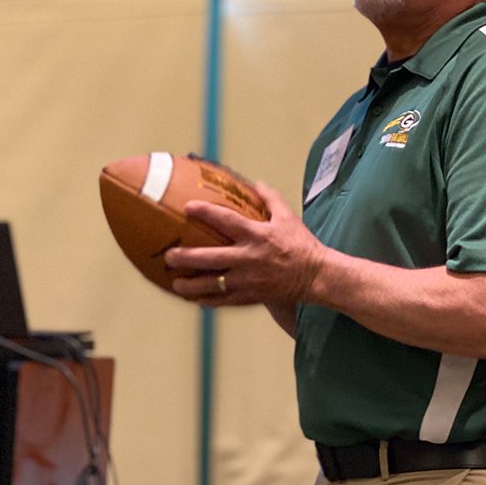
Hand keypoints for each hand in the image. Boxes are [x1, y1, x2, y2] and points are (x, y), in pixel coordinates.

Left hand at [165, 181, 327, 306]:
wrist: (316, 276)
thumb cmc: (302, 245)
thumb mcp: (288, 217)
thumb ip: (270, 199)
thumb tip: (256, 183)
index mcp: (256, 235)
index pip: (226, 220)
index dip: (205, 212)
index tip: (187, 207)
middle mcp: (248, 258)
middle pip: (209, 258)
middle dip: (186, 257)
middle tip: (168, 255)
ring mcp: (247, 280)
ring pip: (212, 285)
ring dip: (191, 285)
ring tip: (175, 284)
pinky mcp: (251, 296)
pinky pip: (224, 301)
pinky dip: (208, 301)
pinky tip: (196, 299)